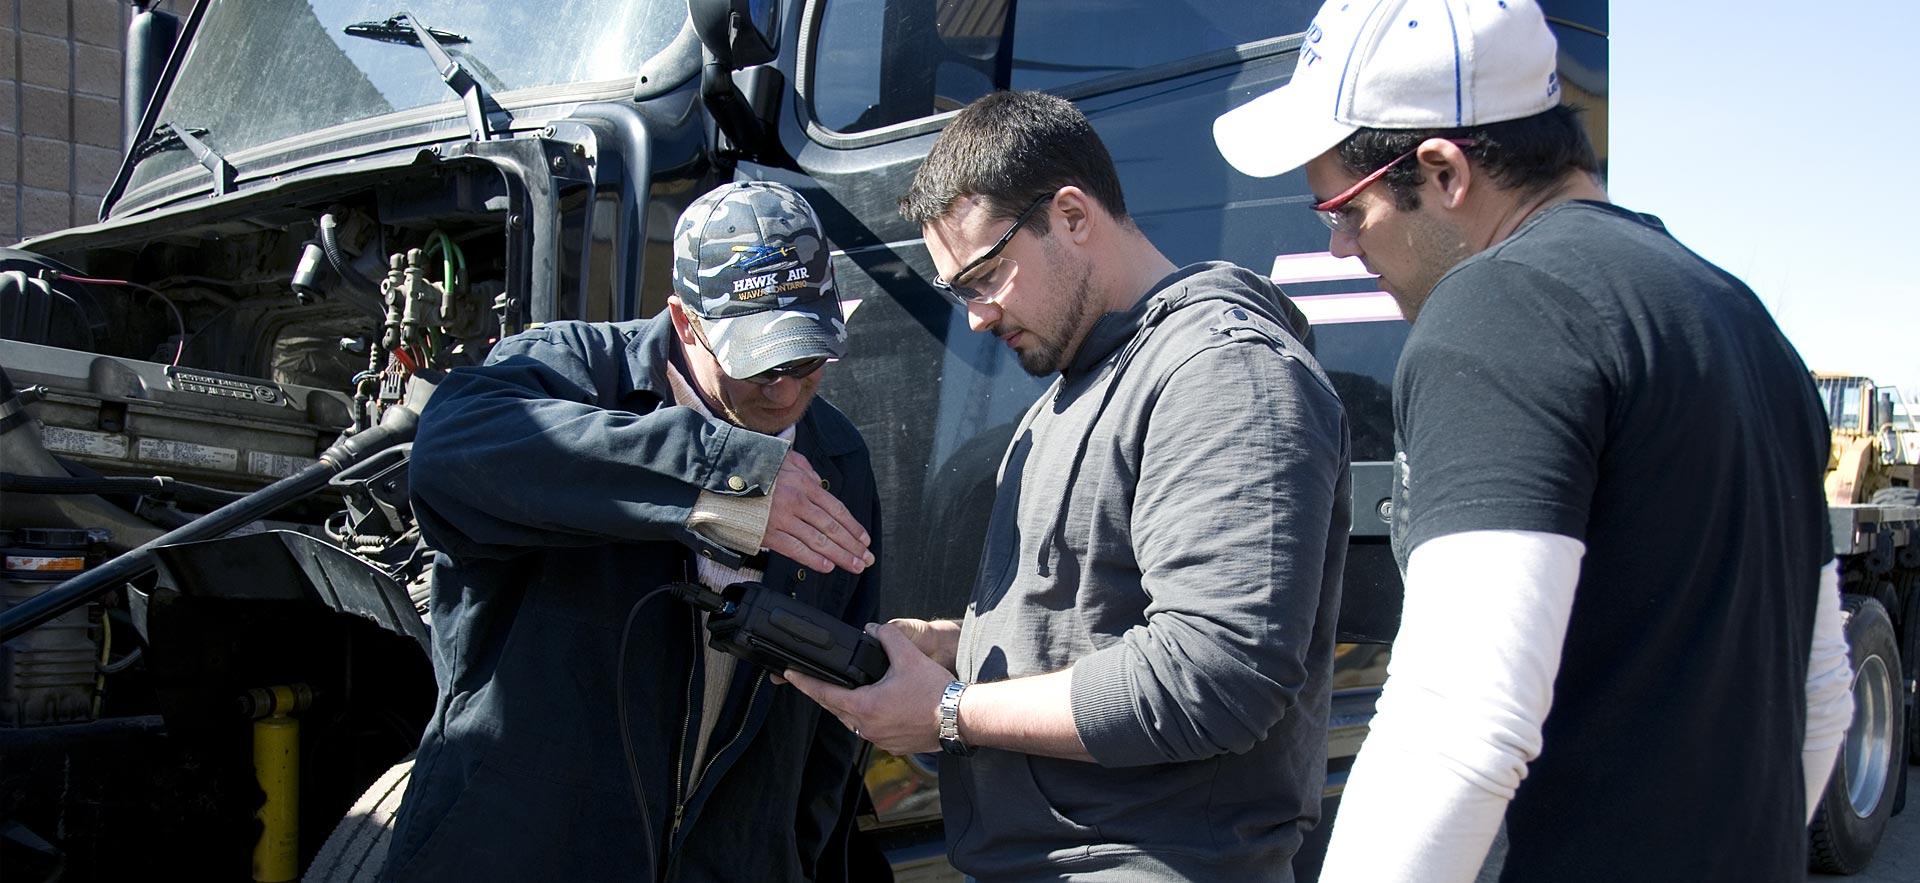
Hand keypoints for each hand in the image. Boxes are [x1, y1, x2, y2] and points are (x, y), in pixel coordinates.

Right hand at [764, 450, 873, 573]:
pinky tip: (827, 566)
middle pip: (832, 528)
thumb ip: (806, 470)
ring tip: (854, 566)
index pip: (836, 509)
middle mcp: (798, 502)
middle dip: (852, 545)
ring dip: (840, 556)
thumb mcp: (786, 458)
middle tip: (866, 559)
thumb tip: (820, 483)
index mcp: (804, 484)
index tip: (864, 539)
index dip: (853, 526)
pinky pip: (795, 549)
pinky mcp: (767, 533)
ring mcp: (783, 519)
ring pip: (818, 541)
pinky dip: (813, 560)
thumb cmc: (756, 466)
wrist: (724, 475)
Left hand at [783, 623, 953, 755]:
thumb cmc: (936, 692)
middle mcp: (867, 727)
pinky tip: (877, 706)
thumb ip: (887, 637)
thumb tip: (873, 629)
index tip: (790, 675)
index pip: (824, 693)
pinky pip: (871, 730)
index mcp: (865, 706)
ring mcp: (879, 740)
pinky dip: (868, 717)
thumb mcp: (909, 657)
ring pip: (853, 721)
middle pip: (836, 709)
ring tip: (849, 691)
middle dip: (825, 694)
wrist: (960, 719)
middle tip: (816, 681)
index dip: (804, 682)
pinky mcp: (892, 746)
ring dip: (848, 706)